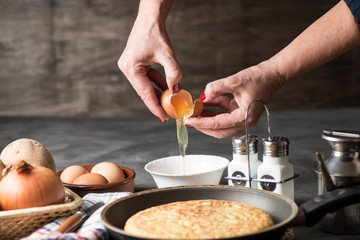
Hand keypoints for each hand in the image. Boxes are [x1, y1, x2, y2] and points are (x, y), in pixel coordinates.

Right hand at [118, 0, 180, 121]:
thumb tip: (176, 90)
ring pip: (146, 86)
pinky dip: (157, 83)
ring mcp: (130, 67)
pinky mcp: (135, 64)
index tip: (164, 117)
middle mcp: (127, 69)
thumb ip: (173, 73)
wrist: (150, 18)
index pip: (145, 93)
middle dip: (157, 102)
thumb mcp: (167, 55)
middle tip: (168, 114)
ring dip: (158, 93)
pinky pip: (147, 78)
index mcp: (131, 68)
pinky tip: (167, 89)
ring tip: (170, 104)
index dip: (155, 107)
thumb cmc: (156, 33)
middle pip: (144, 92)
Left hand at [185, 61, 283, 137]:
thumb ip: (216, 88)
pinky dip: (214, 107)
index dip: (201, 123)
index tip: (188, 120)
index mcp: (244, 118)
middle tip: (188, 119)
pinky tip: (204, 101)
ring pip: (219, 122)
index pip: (218, 124)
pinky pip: (223, 112)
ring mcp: (241, 116)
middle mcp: (243, 121)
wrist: (273, 73)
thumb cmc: (260, 78)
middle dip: (202, 124)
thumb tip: (203, 96)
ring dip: (207, 116)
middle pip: (218, 129)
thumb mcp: (234, 81)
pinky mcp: (239, 109)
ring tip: (194, 109)